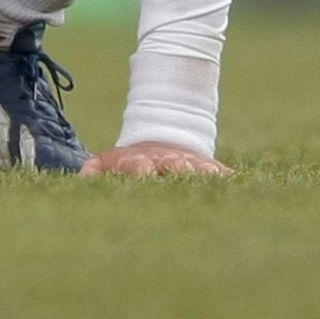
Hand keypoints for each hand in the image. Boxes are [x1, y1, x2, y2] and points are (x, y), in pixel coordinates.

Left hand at [80, 142, 231, 177]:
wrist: (162, 136)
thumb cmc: (131, 162)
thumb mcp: (110, 161)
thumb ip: (95, 169)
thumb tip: (83, 178)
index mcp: (139, 161)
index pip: (138, 165)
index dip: (140, 168)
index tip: (144, 173)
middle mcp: (166, 160)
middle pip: (172, 164)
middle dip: (175, 167)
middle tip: (180, 170)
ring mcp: (188, 163)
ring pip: (197, 167)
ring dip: (202, 172)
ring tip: (210, 176)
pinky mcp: (207, 167)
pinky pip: (219, 172)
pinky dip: (226, 176)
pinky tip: (236, 182)